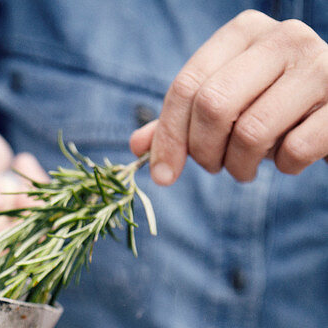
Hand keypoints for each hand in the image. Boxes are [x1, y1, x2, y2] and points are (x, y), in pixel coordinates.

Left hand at [130, 10, 327, 183]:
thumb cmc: (279, 108)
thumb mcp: (231, 106)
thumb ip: (184, 122)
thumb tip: (136, 147)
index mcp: (246, 31)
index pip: (188, 86)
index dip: (168, 137)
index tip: (163, 175)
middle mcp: (284, 38)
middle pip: (214, 105)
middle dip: (204, 153)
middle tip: (215, 166)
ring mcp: (318, 66)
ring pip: (251, 133)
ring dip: (241, 166)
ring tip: (249, 166)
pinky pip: (294, 150)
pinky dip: (285, 167)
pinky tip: (292, 158)